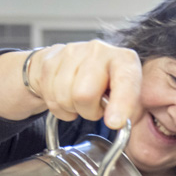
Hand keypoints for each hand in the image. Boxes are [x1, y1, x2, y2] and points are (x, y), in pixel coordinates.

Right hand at [0, 40, 142, 129]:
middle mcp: (100, 51)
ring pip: (66, 96)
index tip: (115, 121)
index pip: (126, 76)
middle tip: (90, 107)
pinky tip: (59, 93)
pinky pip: (49, 94)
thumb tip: (123, 125)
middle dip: (87, 110)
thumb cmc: (96, 89)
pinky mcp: (49, 58)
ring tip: (73, 99)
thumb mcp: (117, 99)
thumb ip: (125, 109)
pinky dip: (55, 103)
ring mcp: (73, 52)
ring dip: (70, 107)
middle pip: (86, 94)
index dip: (122, 100)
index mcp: (124, 60)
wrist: (58, 69)